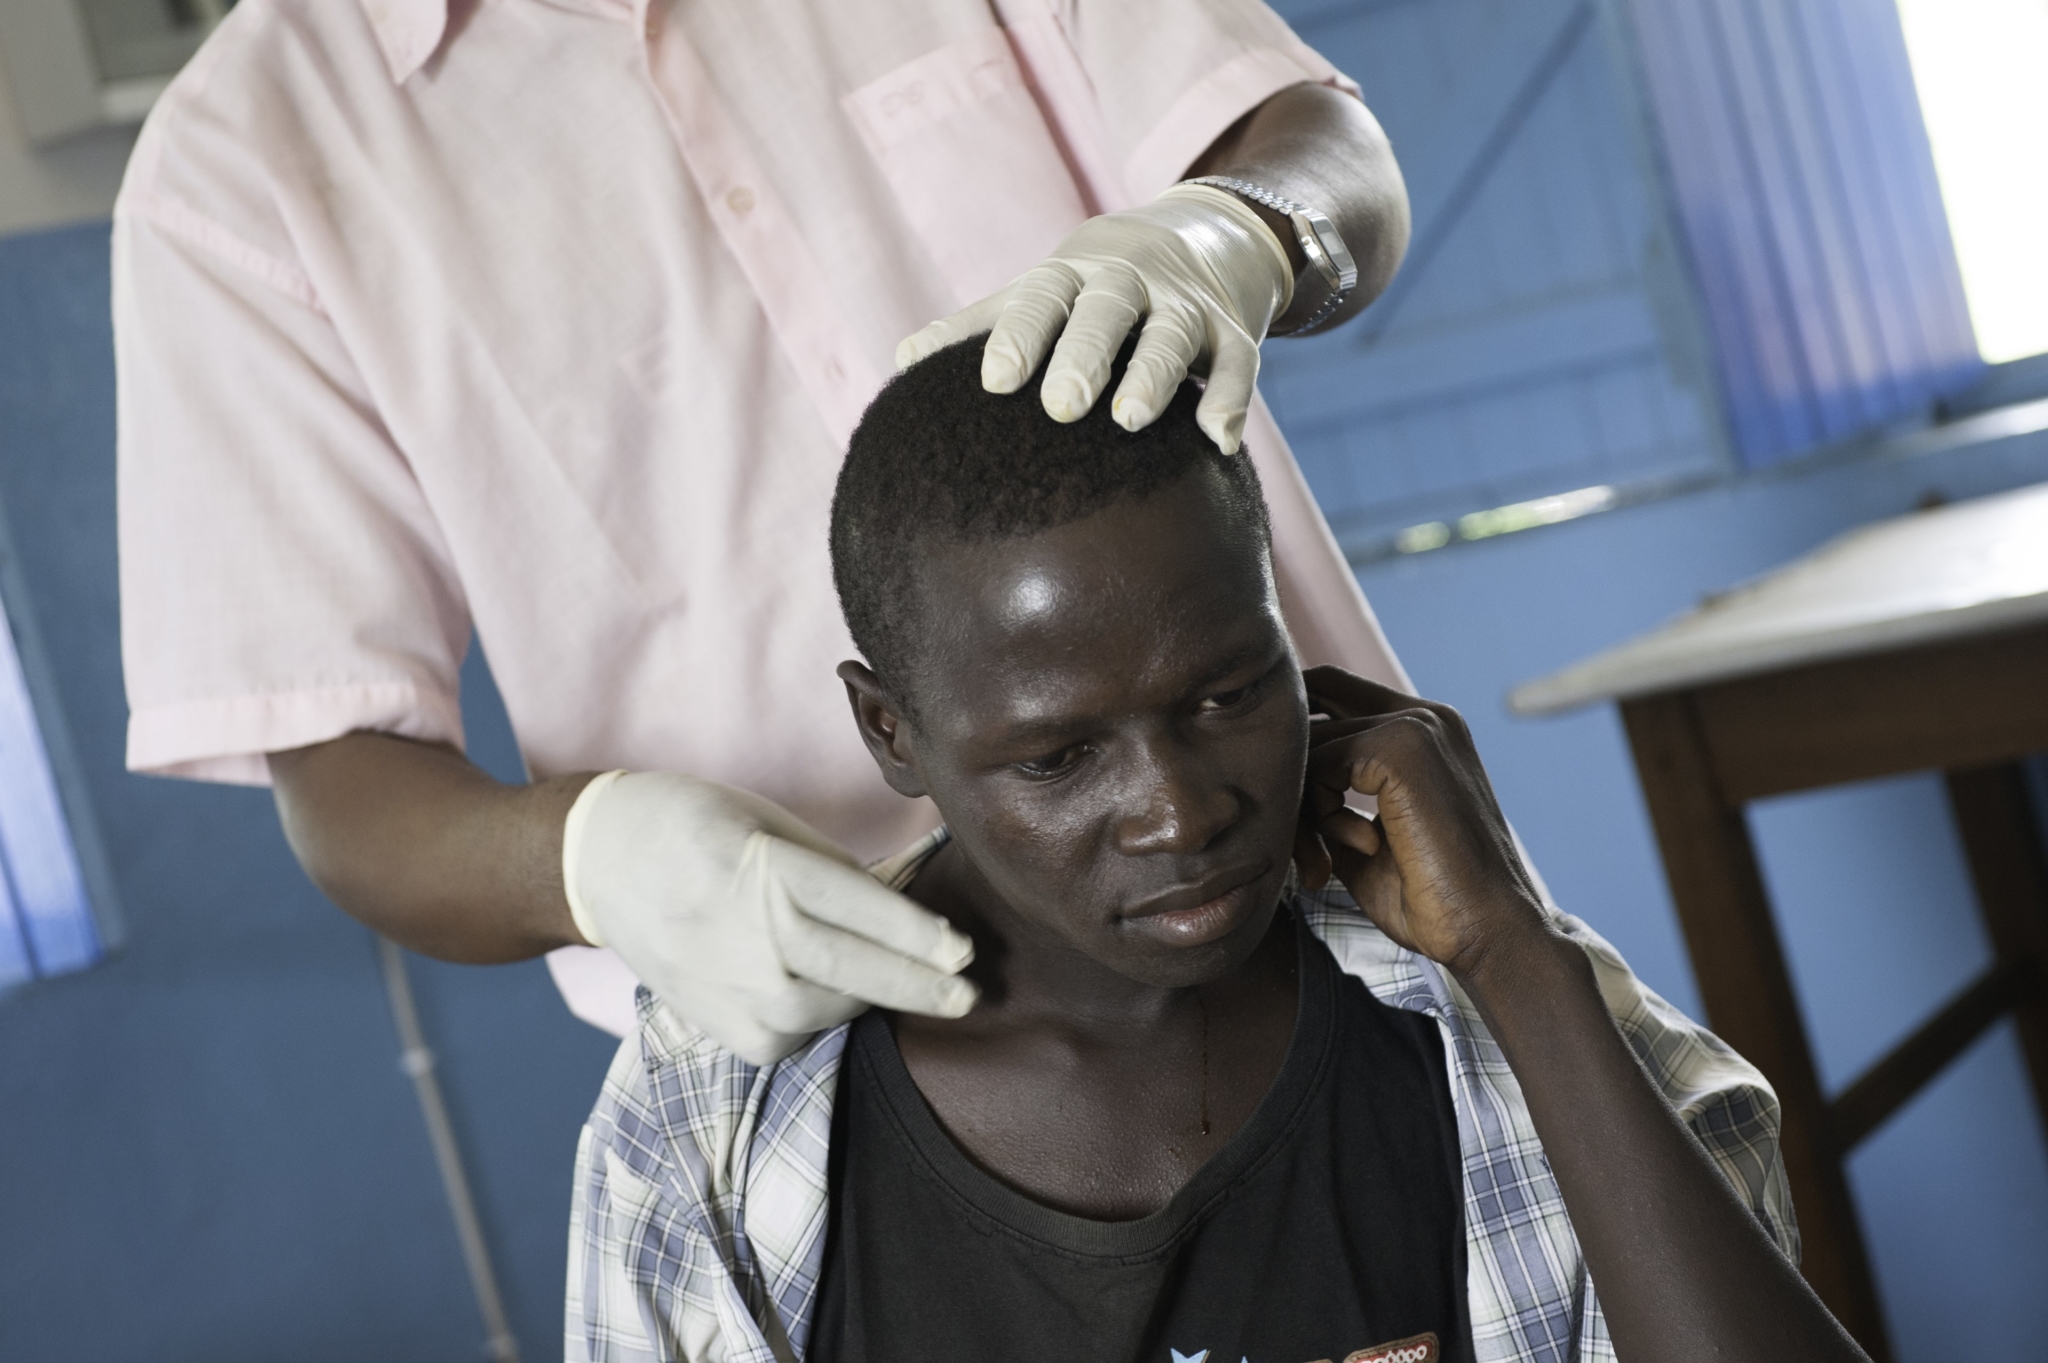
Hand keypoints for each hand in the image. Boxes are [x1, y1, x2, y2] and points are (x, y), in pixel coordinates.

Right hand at [563, 772, 976, 1063]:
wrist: (599, 864)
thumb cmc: (695, 827)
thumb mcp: (770, 824)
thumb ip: (834, 872)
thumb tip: (903, 911)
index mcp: (769, 873)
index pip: (865, 912)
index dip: (922, 936)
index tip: (965, 952)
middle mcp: (753, 939)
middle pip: (860, 972)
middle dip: (924, 987)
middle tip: (971, 995)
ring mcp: (736, 992)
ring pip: (836, 1008)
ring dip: (871, 995)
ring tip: (896, 980)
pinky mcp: (726, 1031)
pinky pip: (799, 1035)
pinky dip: (823, 1015)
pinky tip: (821, 988)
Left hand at [896, 184, 1292, 454]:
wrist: (1201, 233)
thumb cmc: (1093, 284)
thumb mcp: (1041, 291)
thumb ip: (981, 325)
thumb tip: (903, 362)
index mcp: (1072, 274)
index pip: (1041, 300)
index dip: (1020, 338)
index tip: (995, 381)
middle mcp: (1130, 282)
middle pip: (1106, 312)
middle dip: (1084, 355)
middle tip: (1061, 406)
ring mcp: (1185, 305)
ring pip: (1171, 335)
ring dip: (1153, 375)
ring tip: (1129, 419)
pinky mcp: (1233, 331)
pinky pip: (1241, 364)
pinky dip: (1232, 399)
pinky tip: (1218, 440)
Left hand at [1293, 667, 1548, 979]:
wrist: (1487, 930)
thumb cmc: (1428, 898)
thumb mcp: (1361, 838)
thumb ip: (1325, 799)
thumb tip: (1271, 780)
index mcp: (1423, 730)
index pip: (1329, 693)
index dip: (1293, 745)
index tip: (1289, 811)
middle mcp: (1423, 715)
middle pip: (1310, 717)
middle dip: (1291, 785)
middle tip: (1306, 853)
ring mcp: (1414, 725)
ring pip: (1308, 743)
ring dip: (1303, 810)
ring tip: (1328, 860)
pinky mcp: (1401, 747)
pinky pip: (1318, 763)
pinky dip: (1319, 814)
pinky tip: (1358, 847)